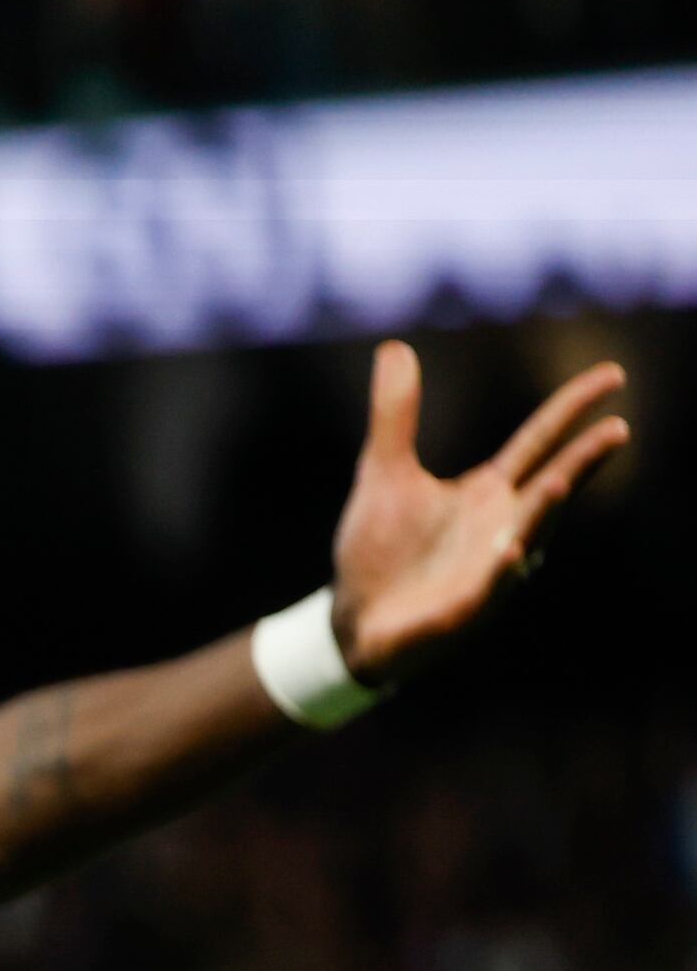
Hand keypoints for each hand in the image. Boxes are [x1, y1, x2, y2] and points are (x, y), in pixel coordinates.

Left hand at [327, 340, 630, 683]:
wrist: (352, 621)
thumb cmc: (379, 548)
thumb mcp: (383, 471)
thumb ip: (395, 414)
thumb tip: (394, 349)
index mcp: (489, 492)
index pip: (540, 441)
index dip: (573, 408)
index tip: (613, 375)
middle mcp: (501, 526)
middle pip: (550, 486)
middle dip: (581, 462)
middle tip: (617, 429)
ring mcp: (487, 570)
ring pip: (526, 537)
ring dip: (543, 513)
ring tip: (560, 483)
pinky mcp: (462, 609)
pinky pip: (488, 589)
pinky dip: (501, 571)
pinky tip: (510, 550)